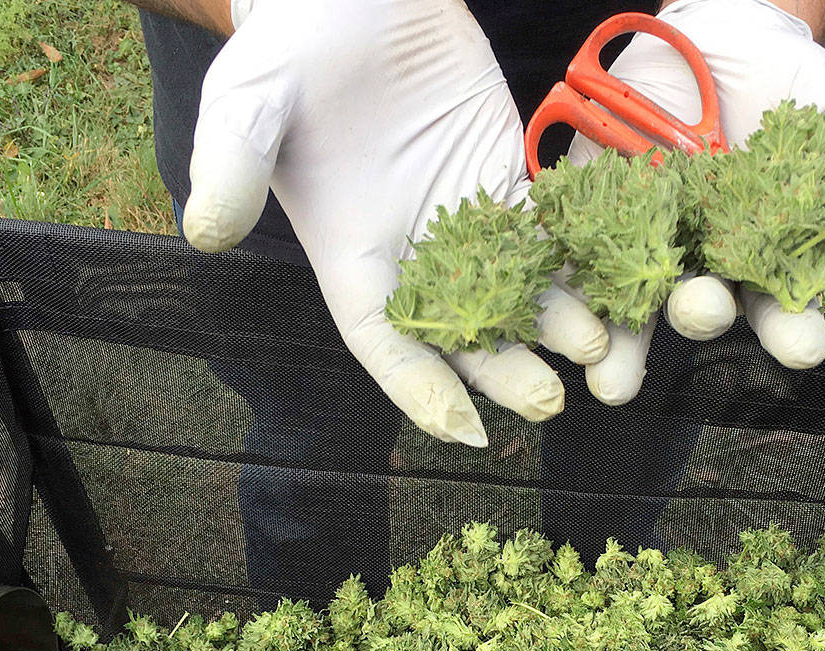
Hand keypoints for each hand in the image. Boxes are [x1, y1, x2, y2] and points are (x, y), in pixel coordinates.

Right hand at [181, 0, 609, 445]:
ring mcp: (463, 221)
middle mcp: (411, 255)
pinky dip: (578, 261)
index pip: (384, 341)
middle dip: (504, 371)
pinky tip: (619, 285)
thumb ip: (231, 166)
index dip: (419, 389)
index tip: (462, 428)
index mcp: (351, 257)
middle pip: (463, 333)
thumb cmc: (287, 49)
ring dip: (556, 325)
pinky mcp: (505, 180)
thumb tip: (205, 231)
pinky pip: (547, 232)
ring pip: (516, 291)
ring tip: (599, 350)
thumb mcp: (246, 103)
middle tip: (550, 400)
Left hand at [570, 0, 824, 402]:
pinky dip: (566, 283)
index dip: (792, 331)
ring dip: (620, 344)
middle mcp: (704, 264)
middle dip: (700, 314)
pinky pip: (574, 253)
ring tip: (610, 378)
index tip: (804, 346)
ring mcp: (646, 242)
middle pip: (700, 309)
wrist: (723, 45)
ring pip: (630, 303)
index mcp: (765, 260)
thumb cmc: (790, 91)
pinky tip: (561, 313)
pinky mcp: (594, 213)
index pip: (781, 309)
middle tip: (702, 310)